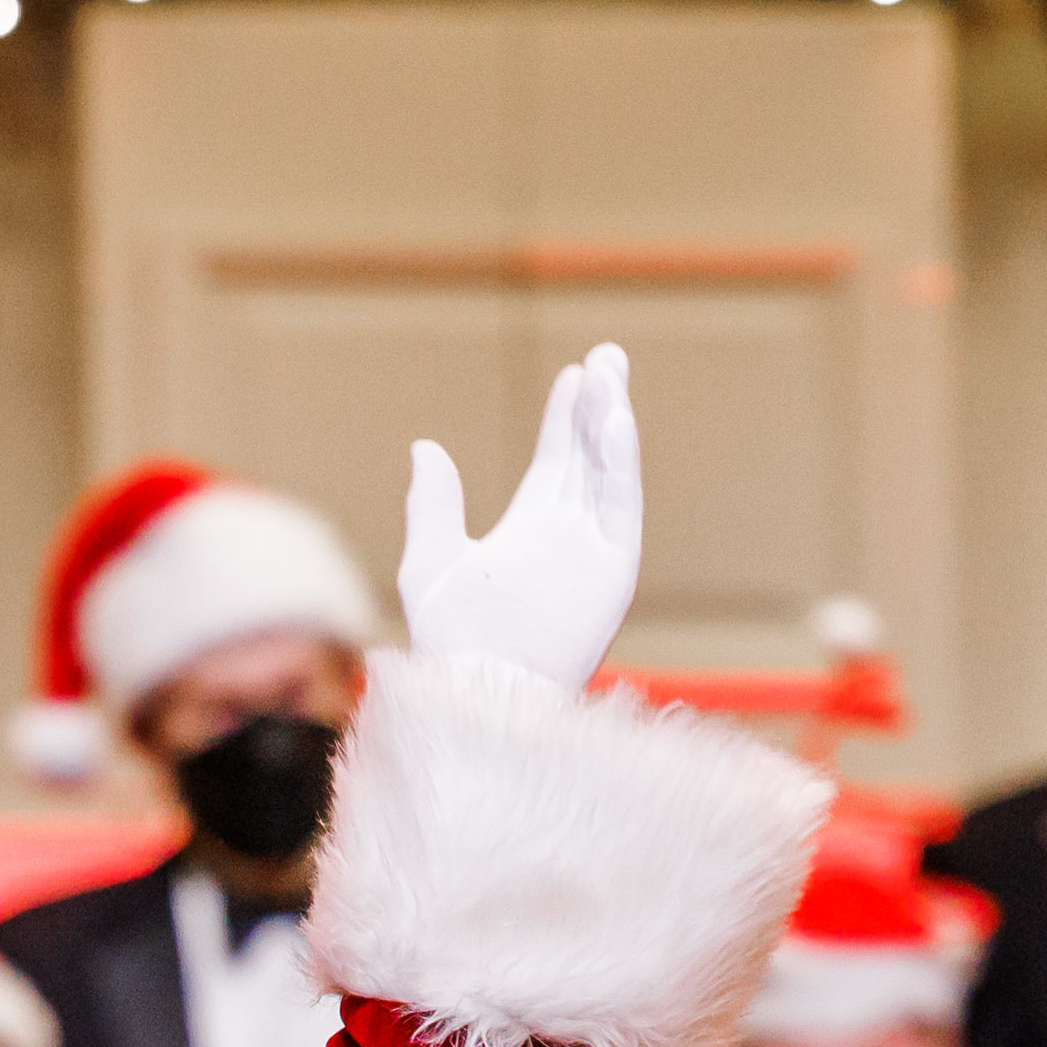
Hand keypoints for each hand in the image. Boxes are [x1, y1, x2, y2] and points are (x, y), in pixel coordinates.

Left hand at [395, 342, 644, 684]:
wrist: (478, 689)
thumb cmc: (451, 641)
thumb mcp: (431, 559)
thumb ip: (434, 504)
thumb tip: (425, 447)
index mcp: (530, 527)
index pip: (557, 460)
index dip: (566, 417)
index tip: (574, 374)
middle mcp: (567, 534)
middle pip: (590, 456)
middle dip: (600, 406)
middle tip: (607, 357)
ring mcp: (593, 549)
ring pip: (608, 472)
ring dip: (612, 423)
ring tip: (611, 375)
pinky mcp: (613, 567)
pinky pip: (621, 505)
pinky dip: (621, 462)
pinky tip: (616, 419)